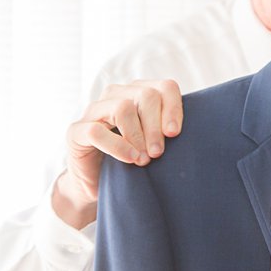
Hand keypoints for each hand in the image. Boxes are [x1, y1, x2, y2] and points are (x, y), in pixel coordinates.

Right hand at [52, 79, 183, 227]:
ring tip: (143, 160)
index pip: (164, 86)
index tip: (175, 135)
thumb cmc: (132, 159)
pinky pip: (97, 130)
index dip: (173, 108)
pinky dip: (117, 146)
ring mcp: (94, 110)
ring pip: (122, 107)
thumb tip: (194, 130)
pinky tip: (129, 159)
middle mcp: (116, 95)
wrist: (96, 183)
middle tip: (158, 153)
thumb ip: (168, 130)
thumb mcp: (155, 142)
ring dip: (137, 136)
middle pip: (145, 95)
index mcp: (138, 93)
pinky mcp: (76, 130)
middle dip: (155, 127)